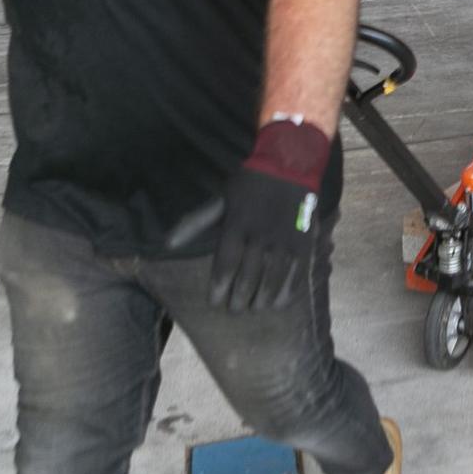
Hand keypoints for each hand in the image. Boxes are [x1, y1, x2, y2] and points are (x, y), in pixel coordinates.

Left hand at [206, 119, 331, 312]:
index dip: (219, 288)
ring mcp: (284, 241)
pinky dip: (287, 291)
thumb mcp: (221, 199)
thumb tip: (168, 245)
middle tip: (234, 309)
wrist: (289, 165)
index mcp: (238, 226)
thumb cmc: (251, 184)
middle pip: (248, 278)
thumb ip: (197, 223)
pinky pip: (296, 274)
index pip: (226, 266)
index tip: (214, 302)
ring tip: (254, 308)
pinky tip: (279, 303)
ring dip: (262, 299)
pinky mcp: (304, 242)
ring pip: (272, 280)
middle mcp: (260, 236)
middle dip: (239, 299)